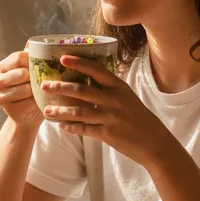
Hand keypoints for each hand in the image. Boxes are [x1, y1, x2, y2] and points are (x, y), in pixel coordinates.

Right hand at [0, 46, 43, 129]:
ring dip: (37, 90)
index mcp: (2, 67)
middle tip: (45, 81)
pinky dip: (35, 101)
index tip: (44, 66)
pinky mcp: (5, 107)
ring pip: (25, 88)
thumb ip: (31, 58)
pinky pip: (26, 101)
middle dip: (36, 77)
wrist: (29, 114)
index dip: (33, 61)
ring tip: (42, 91)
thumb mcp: (32, 72)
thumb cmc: (33, 89)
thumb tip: (31, 43)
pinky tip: (37, 101)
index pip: (19, 57)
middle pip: (21, 73)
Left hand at [41, 55, 172, 166]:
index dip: (79, 63)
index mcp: (120, 87)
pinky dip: (71, 127)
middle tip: (44, 85)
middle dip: (61, 87)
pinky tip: (61, 126)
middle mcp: (114, 100)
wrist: (154, 143)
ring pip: (79, 112)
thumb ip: (109, 89)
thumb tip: (88, 80)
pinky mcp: (108, 134)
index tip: (62, 58)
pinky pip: (84, 129)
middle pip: (82, 90)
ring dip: (60, 111)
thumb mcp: (128, 97)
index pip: (97, 70)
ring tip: (46, 110)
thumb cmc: (139, 118)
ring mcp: (111, 117)